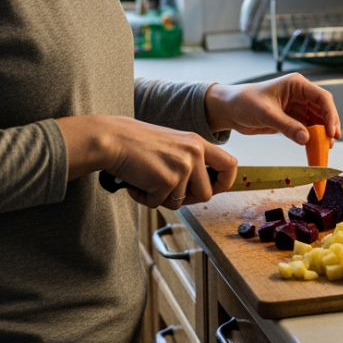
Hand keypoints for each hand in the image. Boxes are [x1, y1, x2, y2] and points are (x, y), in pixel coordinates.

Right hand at [57, 115, 237, 209]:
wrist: (111, 139)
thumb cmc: (136, 143)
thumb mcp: (173, 144)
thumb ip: (189, 161)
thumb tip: (202, 189)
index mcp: (197, 143)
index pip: (230, 164)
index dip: (225, 182)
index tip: (214, 189)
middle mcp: (194, 153)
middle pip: (207, 194)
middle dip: (188, 199)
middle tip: (167, 190)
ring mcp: (182, 167)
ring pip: (181, 202)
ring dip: (162, 198)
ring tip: (146, 181)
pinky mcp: (166, 180)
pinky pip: (159, 203)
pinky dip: (145, 198)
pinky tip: (136, 183)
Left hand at [205, 73, 340, 144]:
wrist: (229, 110)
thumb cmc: (244, 102)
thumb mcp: (266, 113)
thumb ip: (287, 126)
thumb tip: (306, 138)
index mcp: (296, 85)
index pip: (321, 97)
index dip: (330, 114)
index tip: (331, 131)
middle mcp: (300, 95)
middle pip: (323, 110)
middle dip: (329, 126)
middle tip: (331, 142)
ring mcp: (297, 108)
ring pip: (317, 121)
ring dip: (321, 134)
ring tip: (324, 149)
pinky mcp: (292, 120)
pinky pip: (307, 130)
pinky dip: (311, 140)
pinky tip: (314, 149)